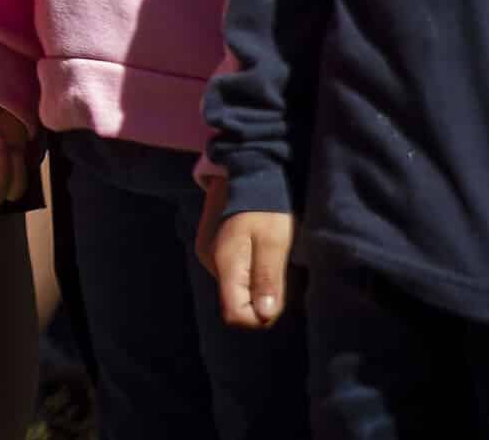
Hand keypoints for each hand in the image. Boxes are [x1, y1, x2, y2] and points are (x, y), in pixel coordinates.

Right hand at [198, 180, 294, 328]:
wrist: (246, 171)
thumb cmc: (265, 206)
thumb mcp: (275, 241)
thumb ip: (268, 278)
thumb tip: (265, 315)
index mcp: (225, 263)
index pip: (236, 314)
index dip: (261, 317)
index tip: (280, 298)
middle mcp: (210, 263)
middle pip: (236, 302)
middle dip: (261, 298)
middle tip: (281, 270)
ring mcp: (208, 254)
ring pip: (235, 288)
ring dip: (256, 283)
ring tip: (272, 257)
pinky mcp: (211, 247)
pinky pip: (232, 273)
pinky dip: (249, 270)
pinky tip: (259, 250)